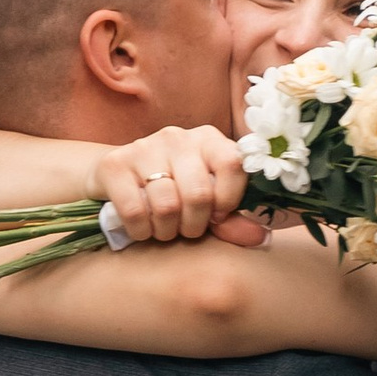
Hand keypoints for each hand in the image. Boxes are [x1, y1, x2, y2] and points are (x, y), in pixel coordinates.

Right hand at [95, 124, 266, 247]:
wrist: (116, 177)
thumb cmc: (172, 191)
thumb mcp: (206, 203)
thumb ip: (233, 220)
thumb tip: (262, 238)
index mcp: (208, 139)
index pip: (233, 165)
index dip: (228, 200)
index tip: (217, 216)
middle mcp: (177, 137)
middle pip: (199, 193)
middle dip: (195, 225)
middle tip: (187, 230)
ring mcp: (144, 147)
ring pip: (167, 205)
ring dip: (166, 230)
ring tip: (164, 229)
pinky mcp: (114, 164)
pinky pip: (135, 211)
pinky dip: (141, 231)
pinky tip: (142, 228)